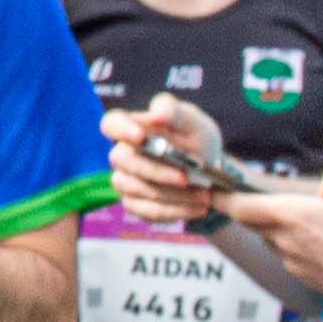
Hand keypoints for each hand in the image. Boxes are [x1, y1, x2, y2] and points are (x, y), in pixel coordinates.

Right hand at [105, 96, 227, 223]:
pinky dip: (176, 210)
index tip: (140, 137)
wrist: (210, 172)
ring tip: (204, 195)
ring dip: (172, 194)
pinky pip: (148, 211)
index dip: (121, 130)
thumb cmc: (196, 140)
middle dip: (156, 171)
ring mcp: (126, 180)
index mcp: (133, 127)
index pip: (111, 123)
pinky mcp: (135, 204)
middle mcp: (123, 154)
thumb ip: (174, 110)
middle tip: (187, 177)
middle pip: (123, 161)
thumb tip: (156, 115)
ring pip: (137, 189)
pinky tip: (198, 207)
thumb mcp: (192, 121)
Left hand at [222, 168, 322, 313]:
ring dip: (277, 228)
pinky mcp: (303, 277)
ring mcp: (291, 262)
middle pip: (252, 222)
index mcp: (292, 216)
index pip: (240, 207)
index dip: (222, 198)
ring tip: (307, 220)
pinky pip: (288, 255)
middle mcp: (284, 240)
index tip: (213, 190)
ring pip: (271, 239)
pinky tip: (322, 242)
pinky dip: (294, 245)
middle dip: (251, 209)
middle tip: (260, 197)